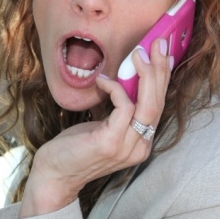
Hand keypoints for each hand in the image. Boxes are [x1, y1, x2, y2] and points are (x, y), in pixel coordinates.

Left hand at [19, 38, 171, 217]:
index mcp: (141, 142)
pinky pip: (123, 107)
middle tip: (157, 44)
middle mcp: (140, 147)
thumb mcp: (103, 125)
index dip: (163, 78)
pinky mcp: (110, 143)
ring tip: (138, 53)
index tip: (164, 54)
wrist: (55, 175)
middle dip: (159, 70)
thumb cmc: (76, 147)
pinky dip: (115, 89)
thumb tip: (125, 78)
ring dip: (145, 75)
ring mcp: (127, 147)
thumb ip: (118, 109)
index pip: (158, 106)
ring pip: (147, 105)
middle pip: (158, 103)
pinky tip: (102, 81)